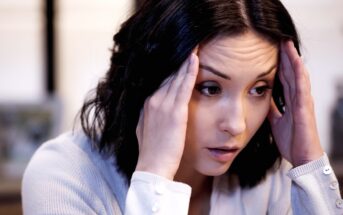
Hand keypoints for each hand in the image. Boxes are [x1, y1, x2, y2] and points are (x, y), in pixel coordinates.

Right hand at [135, 53, 198, 179]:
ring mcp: (163, 104)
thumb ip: (147, 115)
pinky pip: (184, 86)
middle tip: (189, 45)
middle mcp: (153, 100)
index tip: (178, 57)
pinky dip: (190, 72)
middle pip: (168, 75)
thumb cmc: (151, 150)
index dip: (170, 68)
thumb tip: (149, 108)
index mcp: (147, 103)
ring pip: (176, 77)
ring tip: (194, 47)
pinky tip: (195, 60)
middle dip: (179, 60)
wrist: (153, 166)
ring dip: (186, 61)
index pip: (160, 80)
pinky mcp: (175, 111)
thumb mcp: (143, 129)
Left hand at [268, 41, 323, 166]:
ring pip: (298, 75)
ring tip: (286, 44)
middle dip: (285, 56)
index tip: (270, 50)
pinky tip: (296, 62)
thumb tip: (261, 97)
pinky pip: (302, 87)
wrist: (302, 157)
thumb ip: (271, 108)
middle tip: (278, 39)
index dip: (279, 64)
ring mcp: (303, 101)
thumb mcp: (275, 120)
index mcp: (291, 101)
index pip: (284, 78)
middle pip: (291, 72)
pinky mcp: (305, 108)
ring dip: (292, 59)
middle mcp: (298, 98)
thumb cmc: (291, 140)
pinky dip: (299, 73)